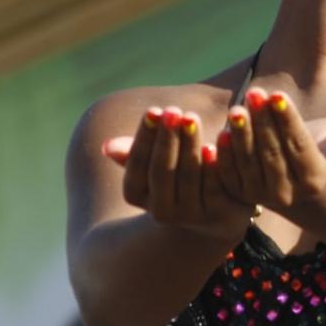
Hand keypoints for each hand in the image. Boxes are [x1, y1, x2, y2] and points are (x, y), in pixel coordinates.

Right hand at [101, 107, 253, 241]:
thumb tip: (106, 146)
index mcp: (138, 196)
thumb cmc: (177, 173)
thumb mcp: (156, 163)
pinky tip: (218, 139)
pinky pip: (214, 185)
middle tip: (174, 110)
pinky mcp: (219, 213)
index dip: (144, 139)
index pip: (136, 167)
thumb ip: (137, 153)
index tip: (154, 110)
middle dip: (166, 139)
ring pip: (188, 176)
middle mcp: (161, 212)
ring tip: (191, 117)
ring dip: (189, 144)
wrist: (217, 206)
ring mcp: (190, 215)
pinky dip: (214, 162)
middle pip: (161, 172)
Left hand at [214, 89, 325, 212]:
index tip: (277, 93)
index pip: (300, 145)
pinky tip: (220, 132)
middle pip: (273, 153)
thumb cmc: (319, 154)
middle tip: (254, 92)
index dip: (288, 120)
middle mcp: (288, 193)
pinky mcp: (239, 195)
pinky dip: (223, 155)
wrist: (297, 191)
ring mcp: (261, 197)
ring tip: (238, 107)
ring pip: (249, 162)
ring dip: (242, 134)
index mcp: (314, 178)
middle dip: (263, 121)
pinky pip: (229, 174)